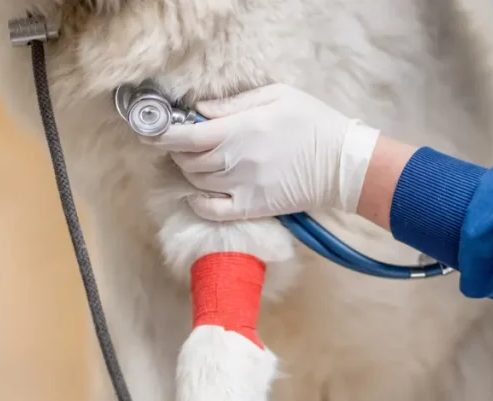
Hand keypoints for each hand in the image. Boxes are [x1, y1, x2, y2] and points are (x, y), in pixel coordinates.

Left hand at [144, 83, 380, 221]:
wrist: (341, 162)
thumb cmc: (312, 122)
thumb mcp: (276, 96)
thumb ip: (233, 104)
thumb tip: (199, 111)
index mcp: (237, 131)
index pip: (185, 136)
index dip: (162, 135)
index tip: (151, 131)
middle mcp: (233, 161)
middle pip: (187, 160)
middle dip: (177, 151)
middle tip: (183, 142)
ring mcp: (241, 187)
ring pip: (197, 183)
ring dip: (190, 172)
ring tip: (196, 162)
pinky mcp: (251, 207)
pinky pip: (212, 211)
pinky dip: (198, 203)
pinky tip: (198, 194)